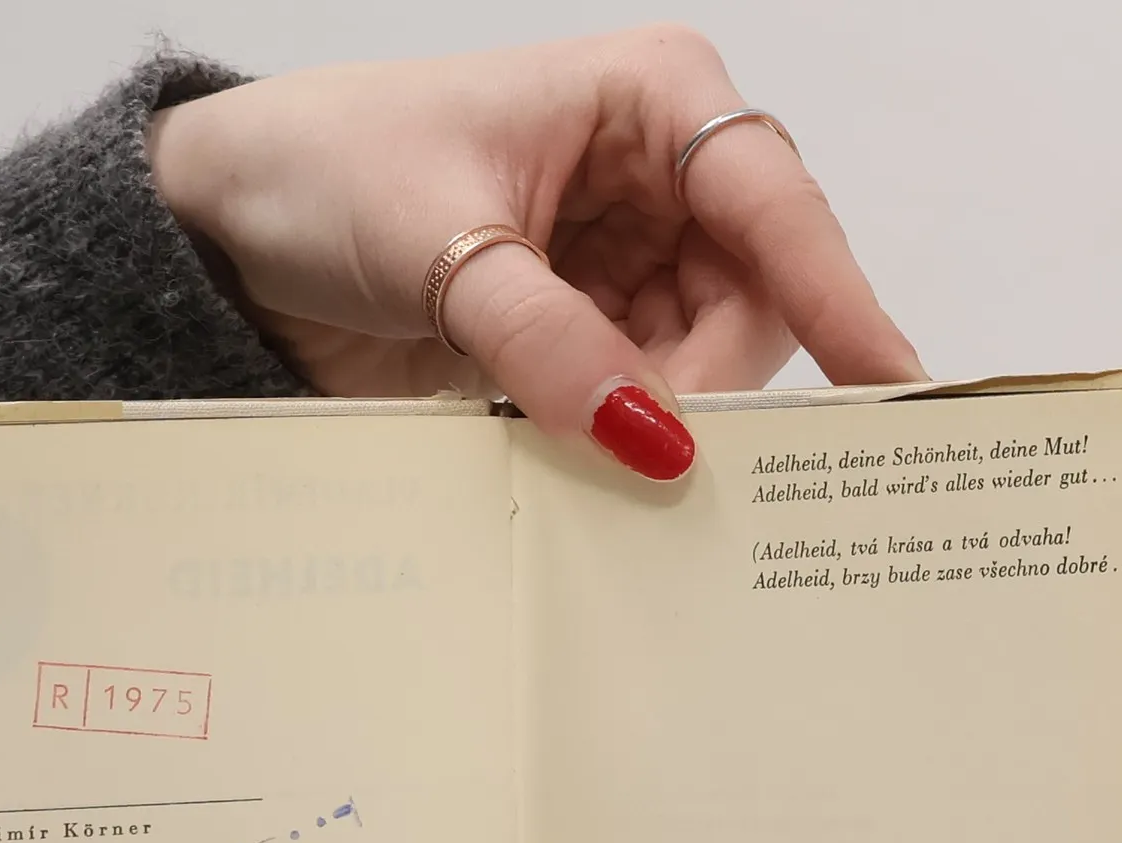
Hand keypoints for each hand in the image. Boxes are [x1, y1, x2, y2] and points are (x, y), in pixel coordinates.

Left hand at [149, 26, 923, 479]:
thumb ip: (552, 345)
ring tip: (594, 457)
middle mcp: (657, 179)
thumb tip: (657, 441)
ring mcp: (624, 263)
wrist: (230, 233)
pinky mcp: (584, 336)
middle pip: (753, 301)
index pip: (771, 202)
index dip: (839, 298)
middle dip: (715, 384)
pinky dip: (620, 440)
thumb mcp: (444, 250)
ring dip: (664, 422)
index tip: (891, 386)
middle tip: (660, 463)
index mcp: (647, 100)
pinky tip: (586, 462)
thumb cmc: (325, 173)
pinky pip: (641, 401)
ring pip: (704, 365)